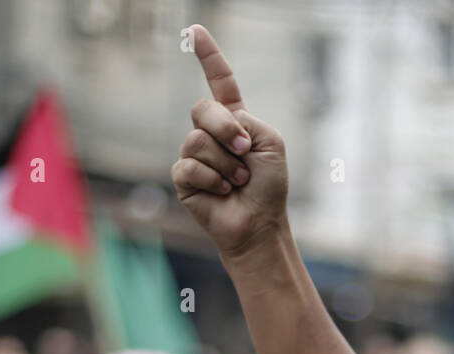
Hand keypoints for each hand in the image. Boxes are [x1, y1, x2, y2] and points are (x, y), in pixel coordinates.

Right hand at [172, 24, 288, 260]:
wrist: (259, 223)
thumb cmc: (269, 186)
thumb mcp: (269, 142)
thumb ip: (245, 120)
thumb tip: (215, 129)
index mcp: (235, 119)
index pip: (219, 81)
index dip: (208, 56)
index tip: (195, 31)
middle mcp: (211, 133)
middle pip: (202, 109)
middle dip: (226, 129)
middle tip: (246, 151)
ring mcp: (194, 154)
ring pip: (196, 140)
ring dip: (226, 163)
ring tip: (238, 182)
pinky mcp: (183, 178)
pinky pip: (189, 165)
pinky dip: (212, 179)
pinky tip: (222, 192)